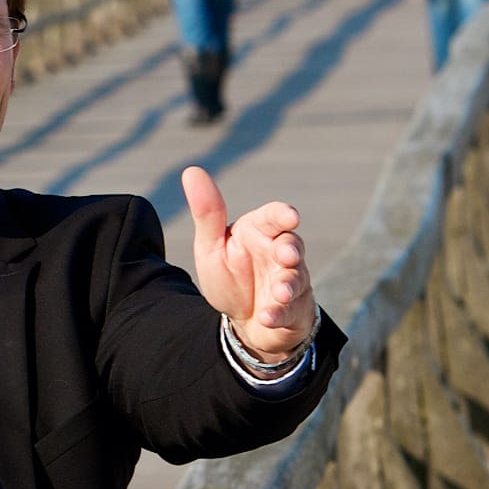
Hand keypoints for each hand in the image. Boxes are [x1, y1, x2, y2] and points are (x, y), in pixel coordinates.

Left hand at [181, 165, 316, 359]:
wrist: (242, 318)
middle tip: (286, 255)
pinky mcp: (294, 309)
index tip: (290, 217)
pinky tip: (266, 316)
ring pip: (296, 278)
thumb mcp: (212, 245)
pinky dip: (279, 314)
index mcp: (260, 232)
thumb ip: (207, 213)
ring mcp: (291, 280)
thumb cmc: (229, 274)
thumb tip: (191, 170)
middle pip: (292, 245)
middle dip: (291, 250)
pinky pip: (290, 311)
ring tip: (278, 292)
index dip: (283, 215)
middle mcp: (280, 253)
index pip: (274, 217)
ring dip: (288, 285)